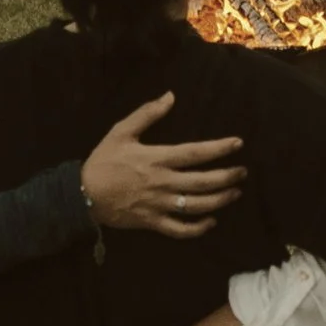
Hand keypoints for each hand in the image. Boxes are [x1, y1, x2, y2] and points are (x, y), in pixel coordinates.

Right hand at [82, 94, 245, 234]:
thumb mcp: (121, 131)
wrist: (83, 194)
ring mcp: (158, 205)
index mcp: (157, 159)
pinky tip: (210, 222)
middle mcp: (162, 183)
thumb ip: (147, 114)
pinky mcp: (152, 222)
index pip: (195, 153)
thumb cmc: (103, 161)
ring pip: (196, 206)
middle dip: (227, 177)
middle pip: (202, 182)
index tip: (238, 143)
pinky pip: (179, 229)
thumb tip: (170, 96)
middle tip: (243, 172)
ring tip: (235, 193)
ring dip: (220, 200)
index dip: (219, 148)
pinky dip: (197, 228)